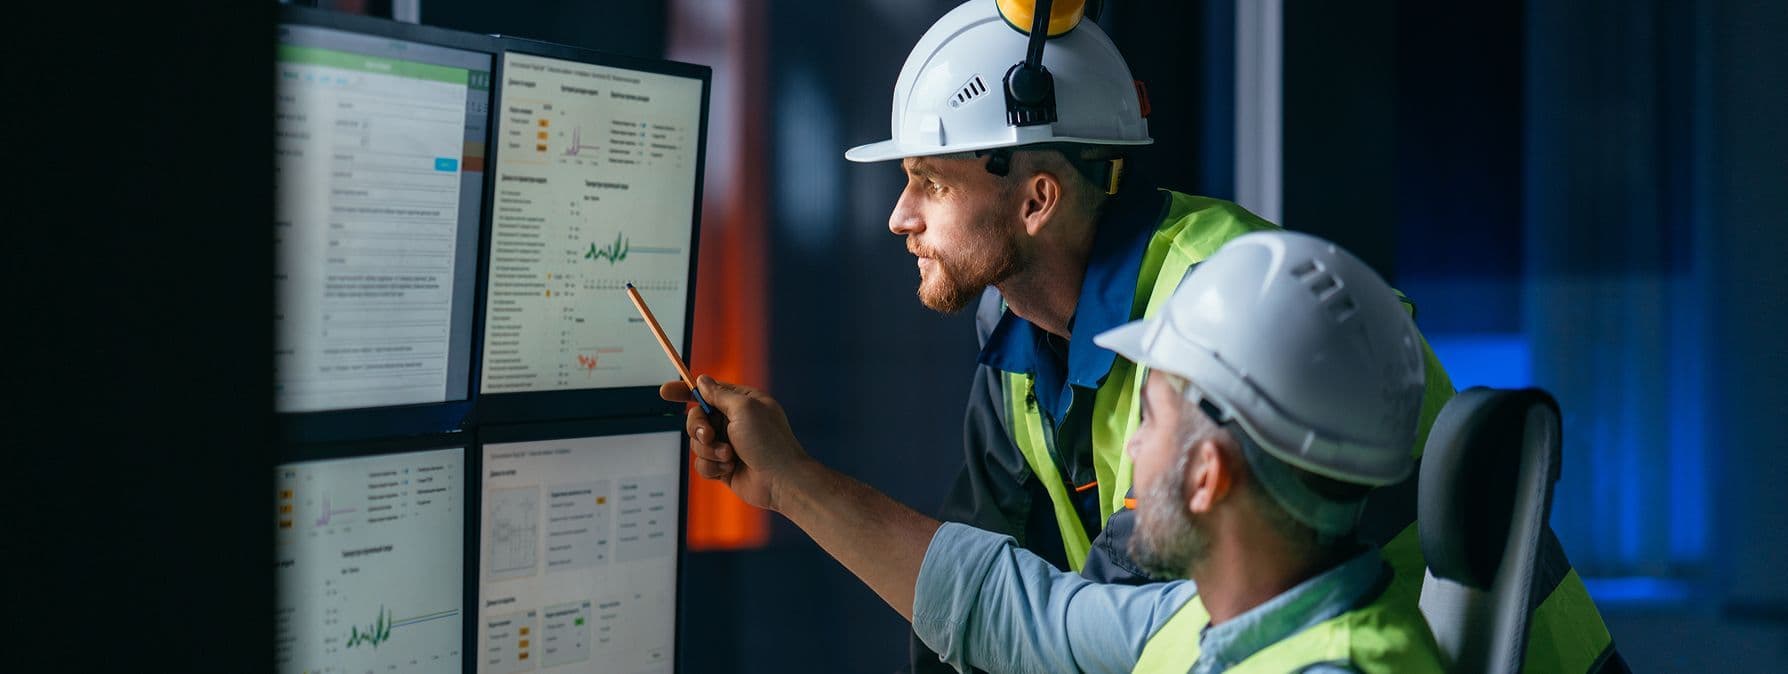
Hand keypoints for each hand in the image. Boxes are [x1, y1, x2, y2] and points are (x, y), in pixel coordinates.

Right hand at [659, 375, 811, 511]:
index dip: (684, 391)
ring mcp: (728, 444)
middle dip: (698, 428)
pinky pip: (702, 463)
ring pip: (697, 443)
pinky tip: (729, 469)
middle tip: (709, 435)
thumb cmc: (769, 442)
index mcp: (741, 403)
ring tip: (729, 456)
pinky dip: (712, 467)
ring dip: (709, 450)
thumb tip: (702, 381)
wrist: (780, 481)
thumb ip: (719, 394)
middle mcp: (734, 422)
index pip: (707, 392)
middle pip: (696, 418)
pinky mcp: (723, 466)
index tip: (665, 392)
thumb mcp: (744, 409)